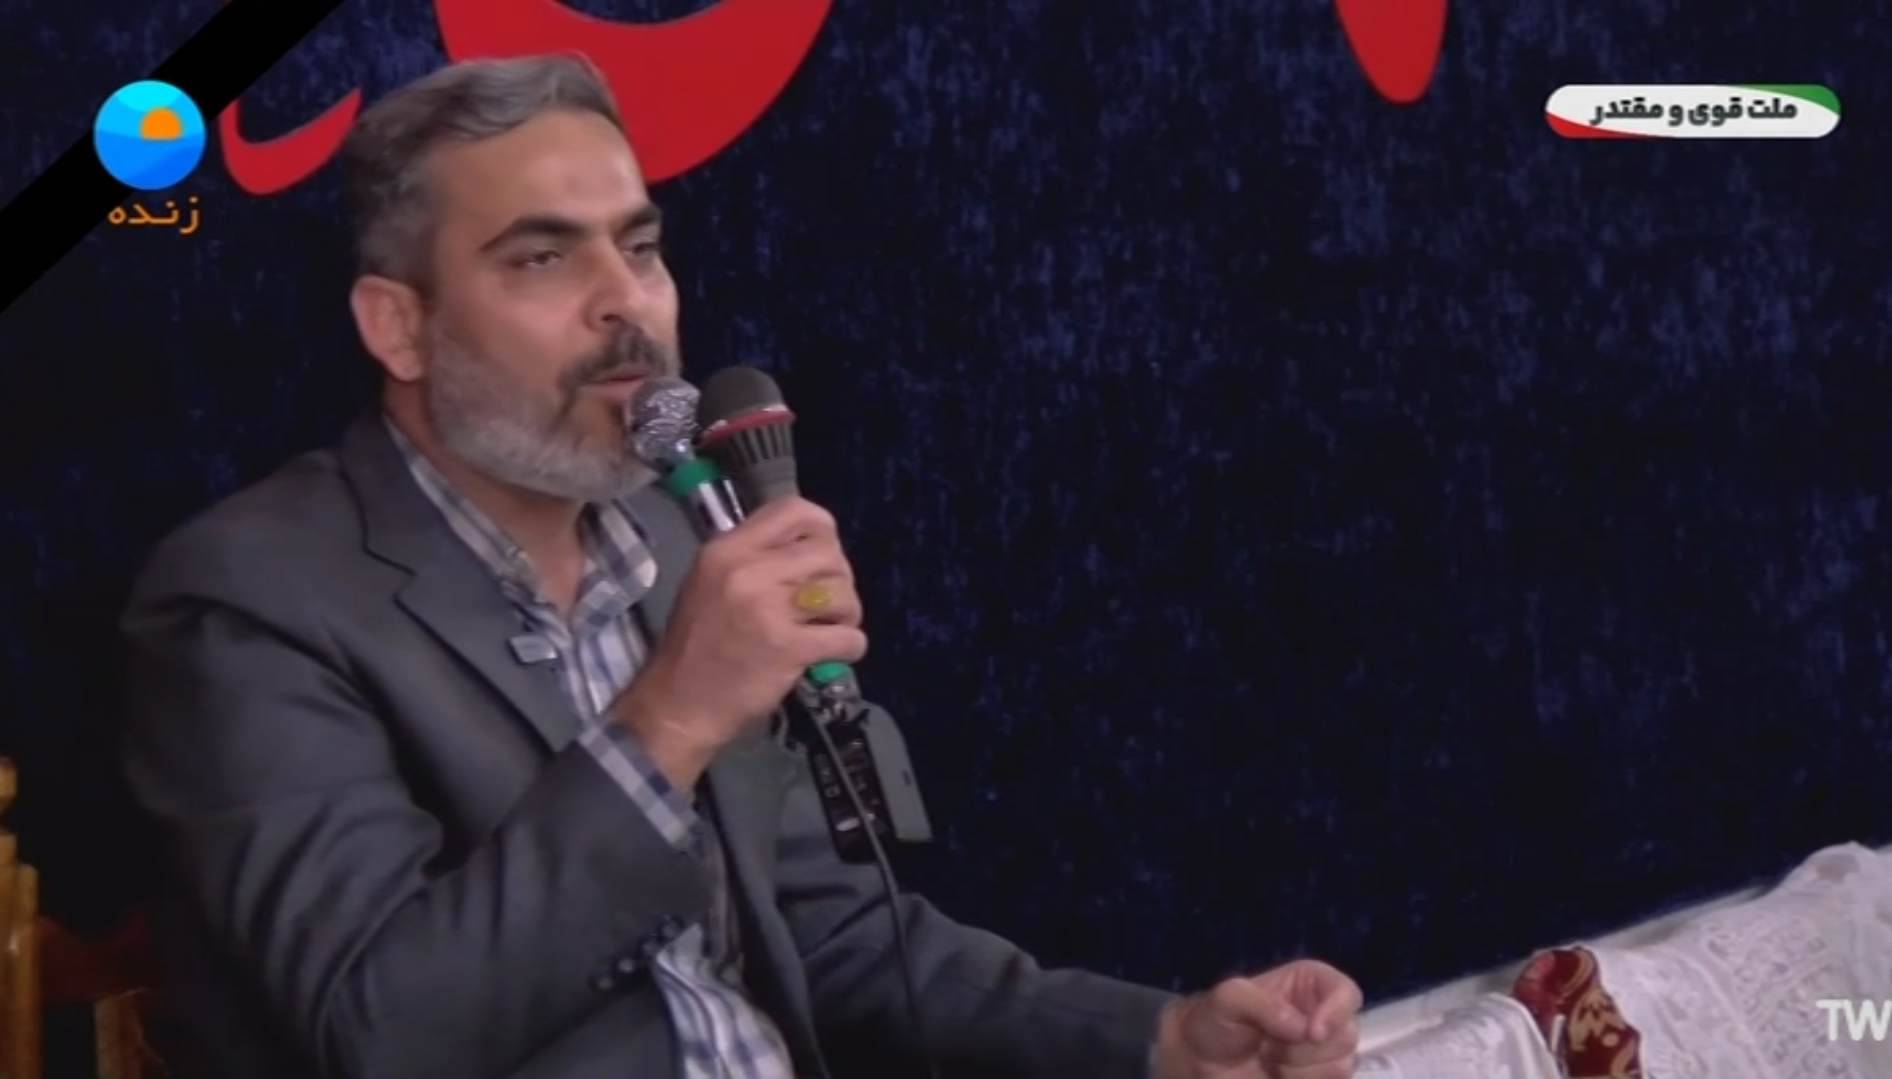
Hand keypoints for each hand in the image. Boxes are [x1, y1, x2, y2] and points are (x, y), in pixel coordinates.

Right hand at [616, 497, 865, 787]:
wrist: (678, 704)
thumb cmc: (696, 644)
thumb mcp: (710, 581)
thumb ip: (754, 557)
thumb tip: (809, 547)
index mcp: (727, 548)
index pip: (795, 510)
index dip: (822, 531)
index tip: (820, 556)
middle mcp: (748, 570)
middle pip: (828, 552)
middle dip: (839, 578)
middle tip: (826, 604)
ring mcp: (768, 609)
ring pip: (842, 592)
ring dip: (847, 613)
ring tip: (829, 628)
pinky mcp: (788, 648)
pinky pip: (848, 637)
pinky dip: (851, 647)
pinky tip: (835, 654)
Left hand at [1153, 960, 1361, 1078]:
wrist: (1201, 1064)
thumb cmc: (1215, 1022)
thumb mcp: (1228, 999)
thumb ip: (1262, 1004)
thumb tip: (1301, 1027)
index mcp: (1310, 985)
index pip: (1347, 993)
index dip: (1337, 1012)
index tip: (1312, 1032)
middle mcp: (1324, 1017)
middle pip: (1347, 1036)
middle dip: (1305, 1049)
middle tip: (1268, 1047)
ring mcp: (1324, 1054)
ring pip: (1341, 1068)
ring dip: (1300, 1072)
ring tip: (1269, 1063)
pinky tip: (1277, 1078)